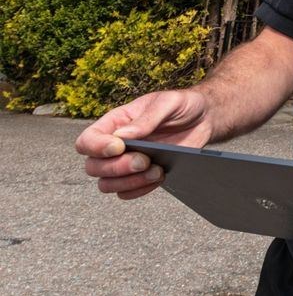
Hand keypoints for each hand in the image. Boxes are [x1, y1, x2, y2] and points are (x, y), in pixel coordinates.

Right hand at [75, 90, 212, 199]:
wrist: (203, 118)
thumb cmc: (181, 105)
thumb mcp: (168, 102)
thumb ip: (147, 118)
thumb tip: (122, 136)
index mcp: (115, 123)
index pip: (87, 140)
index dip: (96, 148)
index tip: (119, 147)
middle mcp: (115, 145)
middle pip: (93, 167)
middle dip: (117, 168)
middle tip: (144, 160)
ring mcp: (126, 163)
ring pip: (106, 184)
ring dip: (128, 182)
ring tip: (156, 170)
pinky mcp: (140, 177)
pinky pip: (126, 193)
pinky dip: (139, 190)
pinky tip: (159, 177)